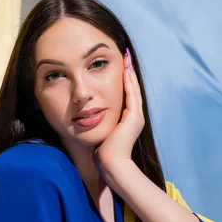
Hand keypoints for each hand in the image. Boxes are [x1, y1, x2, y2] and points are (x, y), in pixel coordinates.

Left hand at [94, 48, 144, 171]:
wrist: (111, 164)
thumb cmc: (102, 153)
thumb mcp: (100, 133)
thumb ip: (97, 124)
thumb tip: (85, 118)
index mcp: (128, 121)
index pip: (126, 95)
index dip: (124, 81)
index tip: (120, 67)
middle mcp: (135, 117)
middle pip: (132, 89)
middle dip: (129, 73)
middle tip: (126, 57)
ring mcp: (136, 117)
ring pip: (133, 89)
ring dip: (130, 73)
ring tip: (127, 58)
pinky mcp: (134, 117)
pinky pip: (132, 94)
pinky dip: (129, 81)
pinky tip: (125, 70)